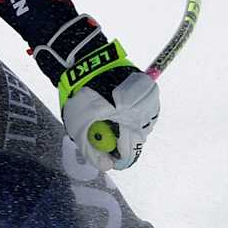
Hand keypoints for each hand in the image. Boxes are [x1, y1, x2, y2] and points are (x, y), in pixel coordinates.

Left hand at [44, 19, 159, 171]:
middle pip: (139, 139)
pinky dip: (136, 113)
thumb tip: (109, 166)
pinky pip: (148, 110)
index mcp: (127, 118)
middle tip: (108, 135)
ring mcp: (149, 96)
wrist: (87, 61)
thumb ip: (92, 151)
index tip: (111, 159)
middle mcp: (144, 108)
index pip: (131, 151)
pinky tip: (120, 107)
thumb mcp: (78, 127)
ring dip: (131, 126)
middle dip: (124, 141)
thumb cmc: (80, 95)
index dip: (120, 159)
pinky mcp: (150, 87)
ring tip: (112, 117)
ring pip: (145, 125)